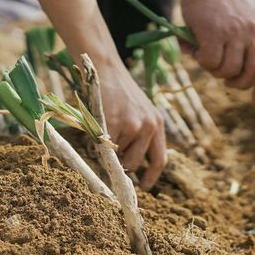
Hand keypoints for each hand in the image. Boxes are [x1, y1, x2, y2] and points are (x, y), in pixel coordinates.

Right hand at [97, 58, 166, 190]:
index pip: (160, 159)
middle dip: (121, 165)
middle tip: (110, 158)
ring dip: (107, 150)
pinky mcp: (115, 123)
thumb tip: (127, 163)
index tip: (144, 187)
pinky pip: (103, 146)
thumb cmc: (118, 91)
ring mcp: (132, 125)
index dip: (151, 177)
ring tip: (102, 131)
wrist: (105, 67)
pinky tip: (95, 129)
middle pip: (135, 163)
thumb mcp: (138, 110)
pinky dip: (96, 143)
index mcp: (157, 123)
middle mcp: (149, 126)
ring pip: (116, 154)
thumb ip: (139, 133)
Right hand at [180, 0, 254, 109]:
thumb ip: (244, 44)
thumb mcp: (241, 21)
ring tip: (205, 57)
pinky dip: (201, 61)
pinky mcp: (215, 33)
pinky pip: (210, 62)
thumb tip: (234, 76)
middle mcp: (253, 33)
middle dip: (240, 83)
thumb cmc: (219, 4)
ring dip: (215, 71)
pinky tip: (195, 50)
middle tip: (226, 80)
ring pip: (229, 70)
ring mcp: (235, 33)